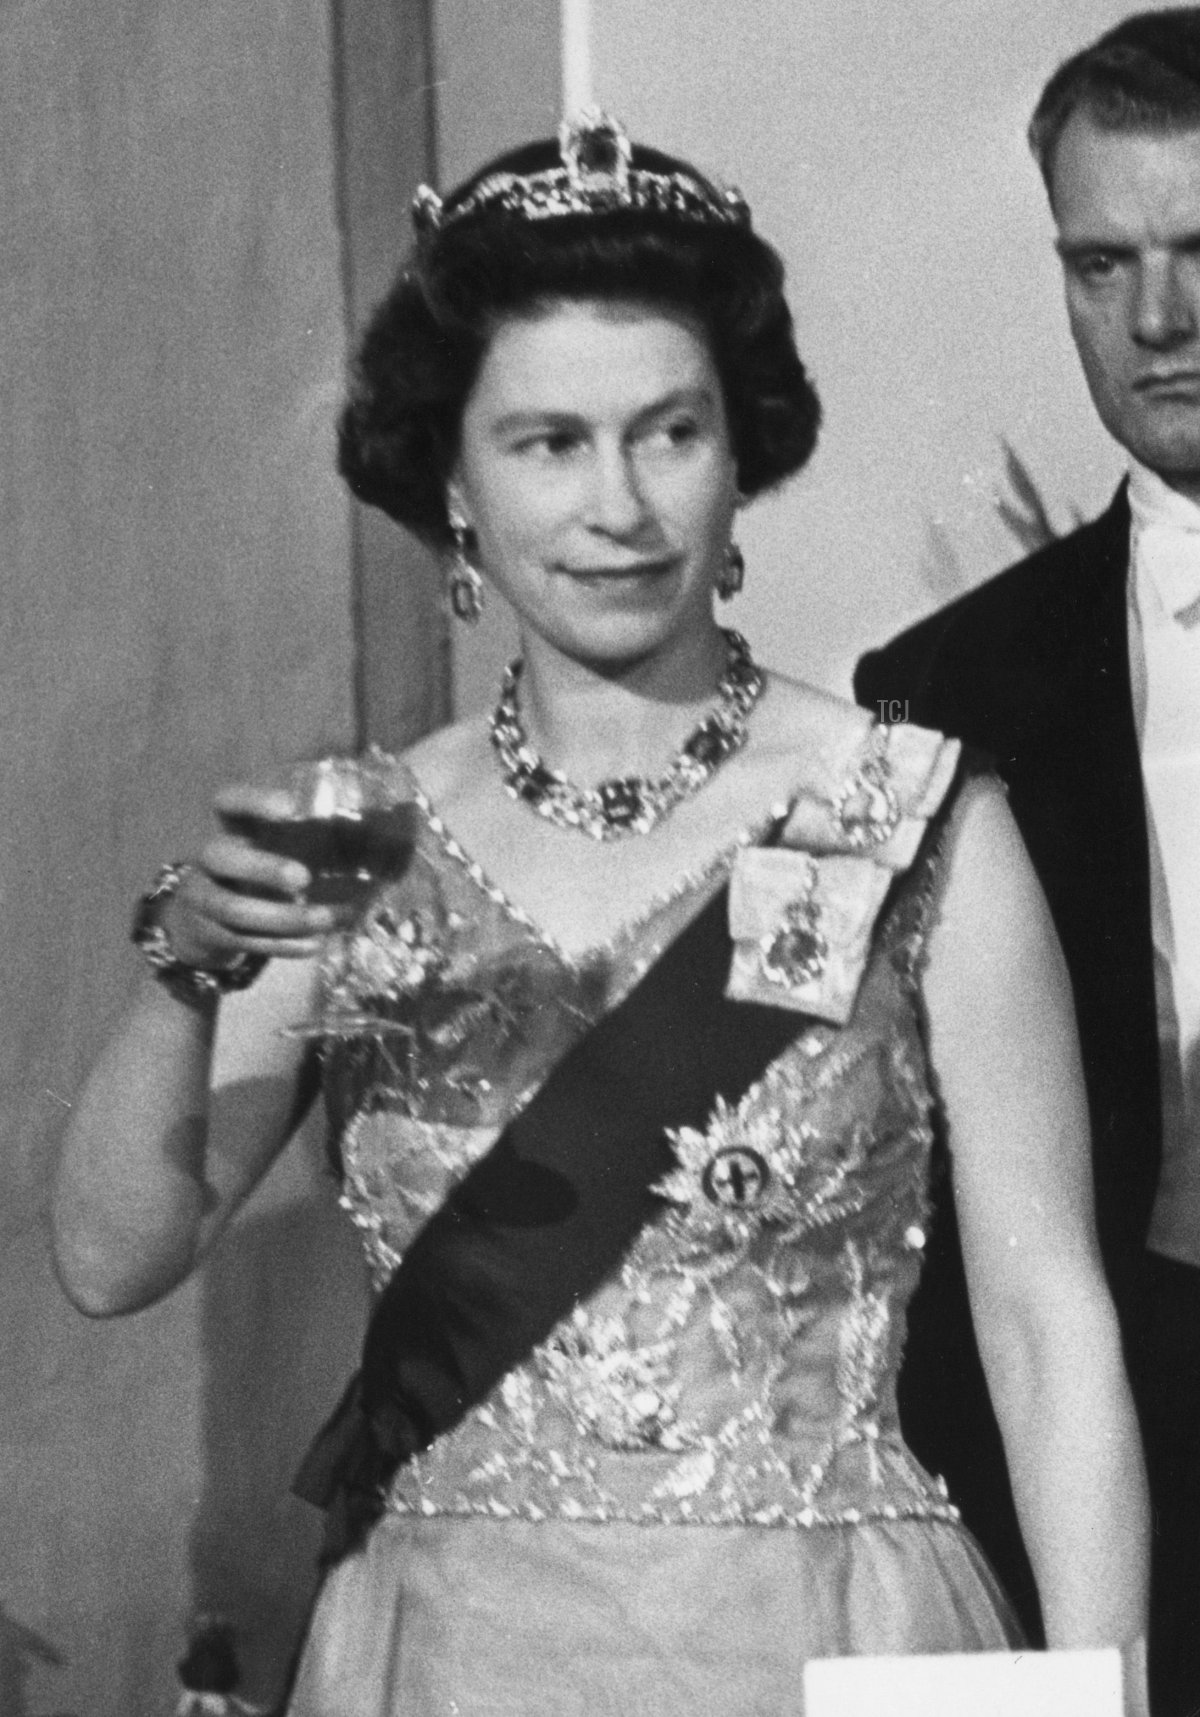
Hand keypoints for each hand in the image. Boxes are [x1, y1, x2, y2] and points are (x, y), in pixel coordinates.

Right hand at [158, 785, 351, 967]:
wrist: (198, 920)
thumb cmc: (254, 873)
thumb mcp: (269, 848)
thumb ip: (308, 841)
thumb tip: (380, 843)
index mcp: (228, 828)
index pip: (227, 802)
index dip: (252, 802)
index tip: (289, 808)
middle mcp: (208, 858)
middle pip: (219, 855)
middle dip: (262, 867)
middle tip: (304, 878)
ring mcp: (202, 897)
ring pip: (232, 908)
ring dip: (283, 917)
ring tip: (325, 920)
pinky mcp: (208, 933)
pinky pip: (242, 940)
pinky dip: (282, 945)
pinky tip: (314, 945)